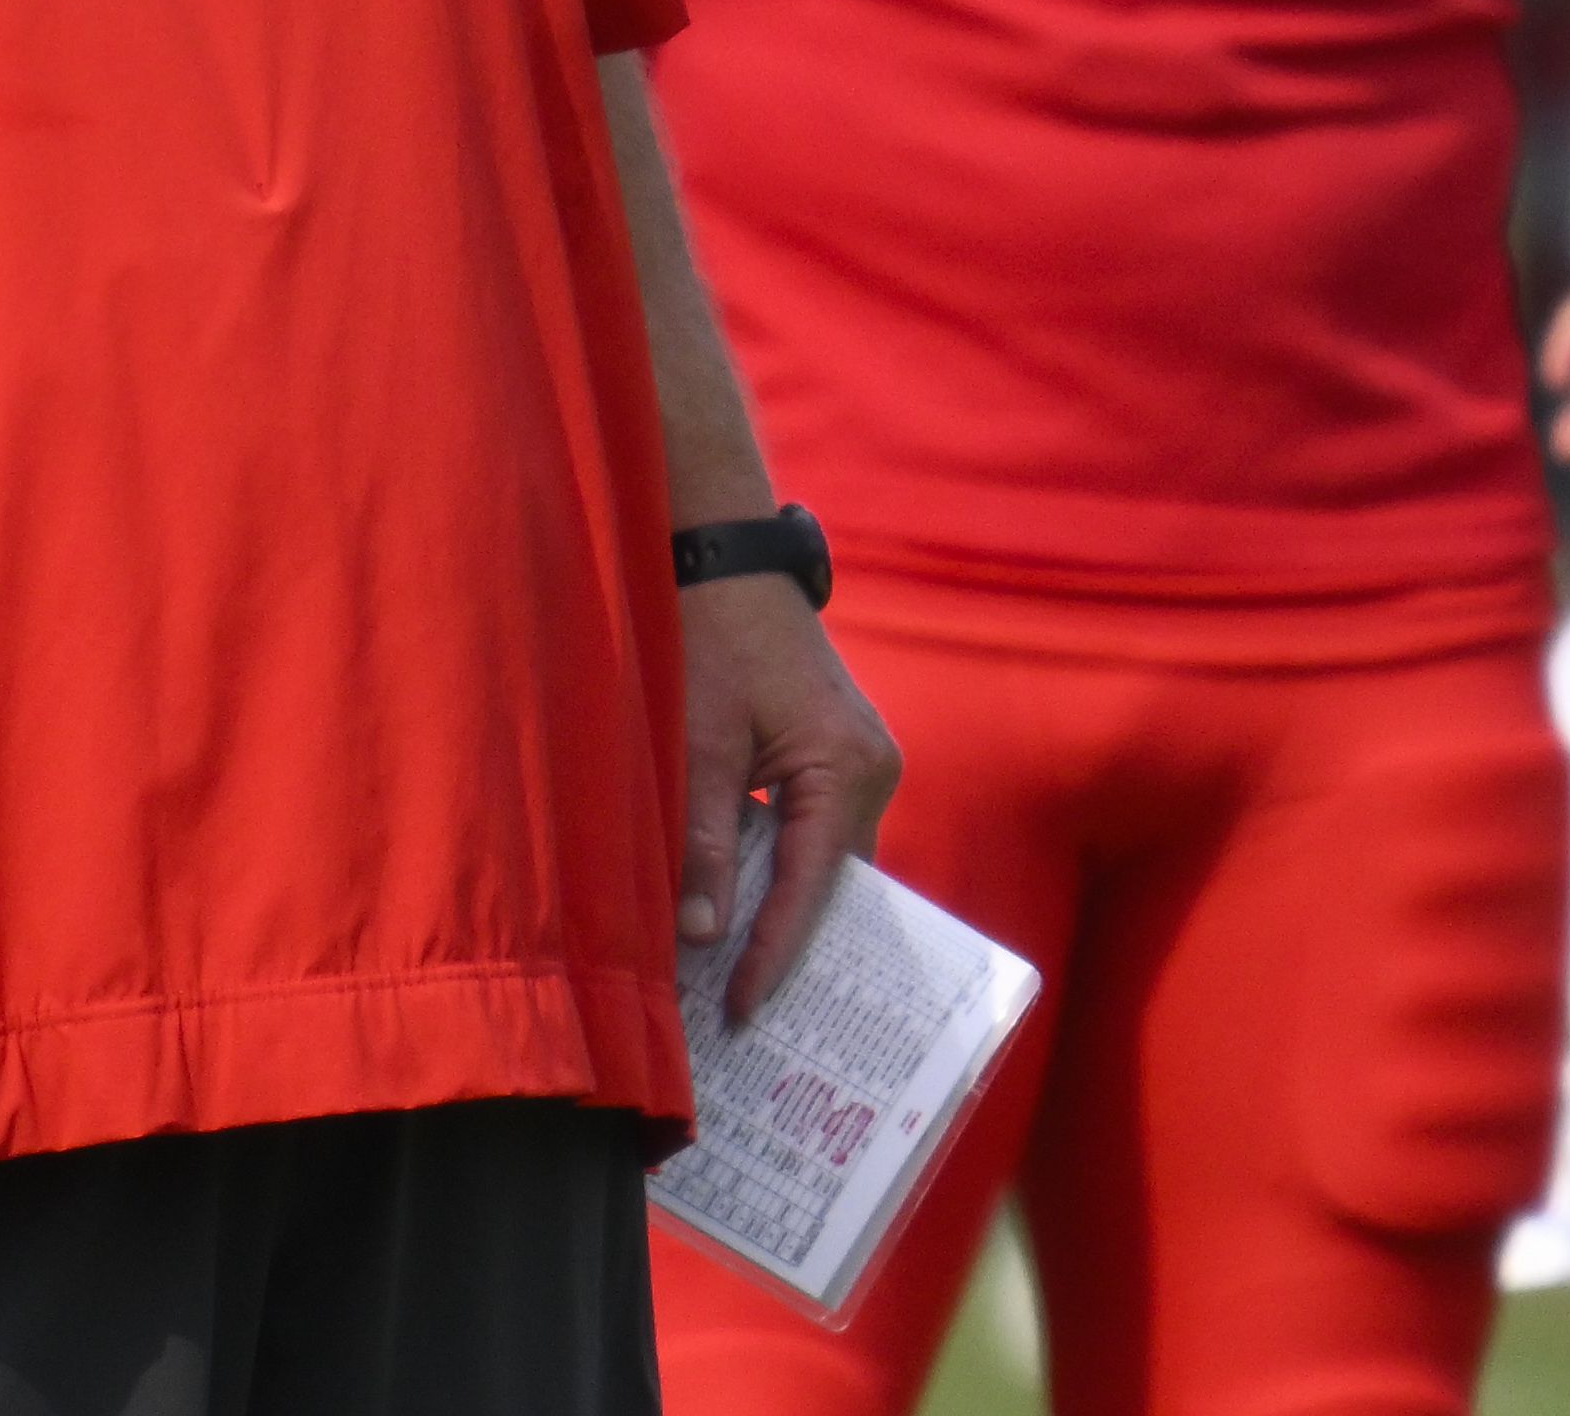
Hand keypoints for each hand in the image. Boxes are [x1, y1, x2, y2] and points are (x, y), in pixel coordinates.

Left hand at [679, 574, 898, 1026]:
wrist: (726, 554)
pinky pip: (817, 831)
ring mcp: (865, 760)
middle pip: (832, 884)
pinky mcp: (840, 753)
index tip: (741, 1011)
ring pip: (825, 861)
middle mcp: (874, 769)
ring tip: (734, 975)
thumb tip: (702, 936)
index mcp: (848, 768)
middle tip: (740, 1014)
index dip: (773, 955)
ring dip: (782, 906)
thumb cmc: (711, 635)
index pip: (811, 888)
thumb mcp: (696, 741)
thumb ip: (704, 841)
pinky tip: (740, 904)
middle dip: (785, 944)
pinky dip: (781, 867)